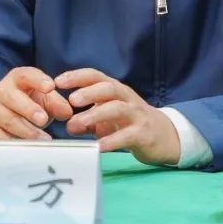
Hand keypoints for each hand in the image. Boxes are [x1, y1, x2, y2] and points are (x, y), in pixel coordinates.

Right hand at [0, 66, 73, 139]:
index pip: (26, 75)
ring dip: (28, 131)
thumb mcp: (42, 98)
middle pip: (13, 98)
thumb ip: (56, 102)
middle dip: (29, 109)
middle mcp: (2, 92)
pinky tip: (29, 147)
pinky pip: (1, 138)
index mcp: (17, 79)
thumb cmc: (26, 103)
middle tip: (43, 118)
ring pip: (9, 121)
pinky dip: (16, 143)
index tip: (50, 87)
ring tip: (44, 138)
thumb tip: (67, 112)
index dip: (38, 80)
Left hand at [56, 68, 180, 165]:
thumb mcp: (107, 119)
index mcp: (116, 91)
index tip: (58, 81)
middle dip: (89, 92)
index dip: (77, 76)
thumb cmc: (130, 123)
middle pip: (108, 88)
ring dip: (96, 114)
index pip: (96, 76)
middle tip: (71, 100)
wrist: (164, 136)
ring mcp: (137, 115)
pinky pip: (127, 135)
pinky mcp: (144, 133)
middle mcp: (127, 98)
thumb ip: (87, 121)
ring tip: (78, 123)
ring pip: (117, 108)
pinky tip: (98, 147)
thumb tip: (68, 126)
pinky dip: (111, 140)